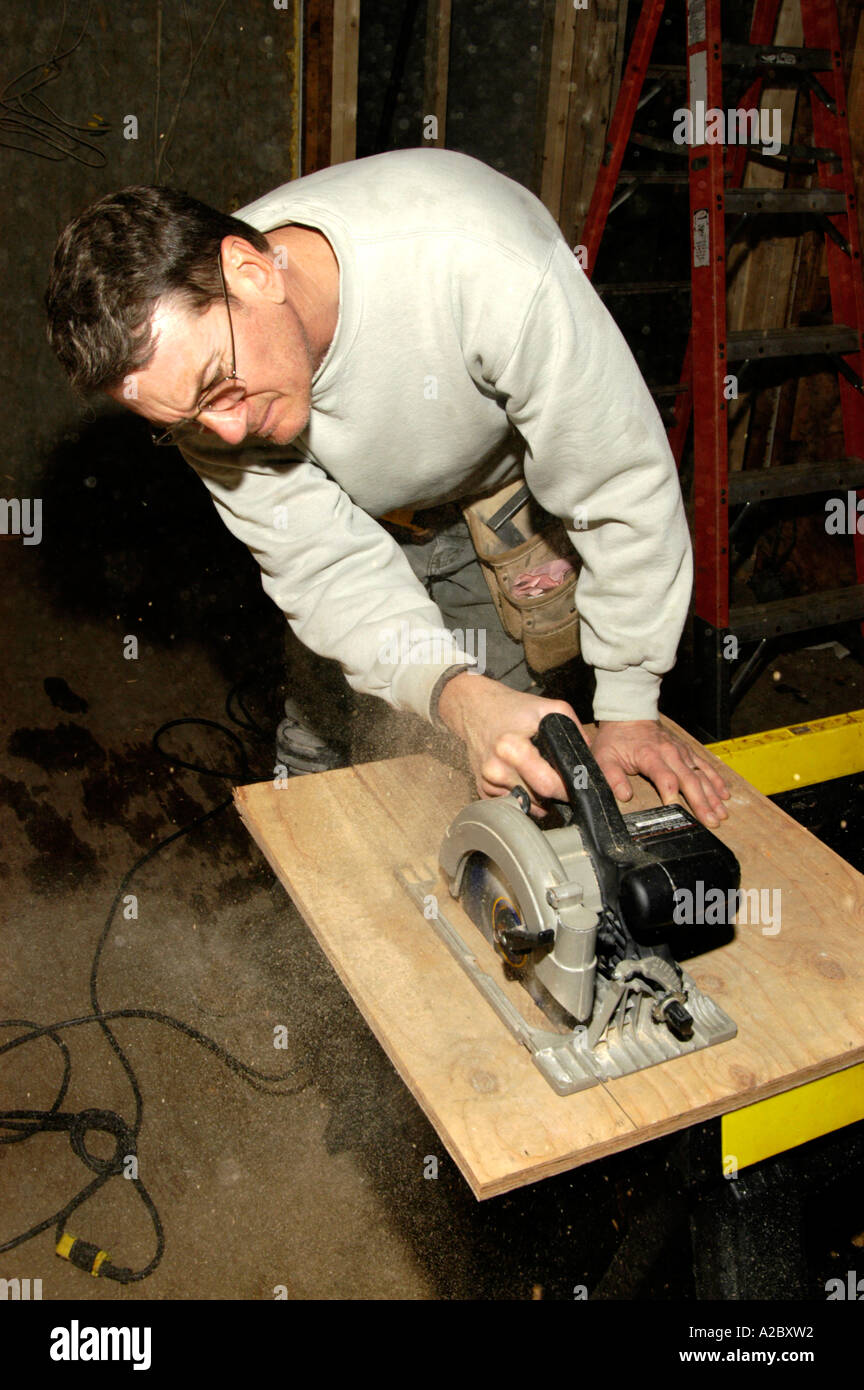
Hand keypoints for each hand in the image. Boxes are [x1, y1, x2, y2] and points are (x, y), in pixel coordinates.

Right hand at [437, 674, 730, 827]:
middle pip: (544, 797)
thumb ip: (577, 733)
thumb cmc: (514, 706)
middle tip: (589, 815)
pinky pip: (511, 811)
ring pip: (527, 809)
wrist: (467, 706)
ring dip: (548, 813)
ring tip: (563, 814)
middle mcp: (504, 761)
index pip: (557, 773)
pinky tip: (536, 810)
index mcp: (523, 738)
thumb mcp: (551, 708)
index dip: (581, 792)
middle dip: (568, 807)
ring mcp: (488, 780)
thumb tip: (607, 760)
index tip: (602, 804)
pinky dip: (527, 812)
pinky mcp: (481, 792)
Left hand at [591, 719, 730, 828]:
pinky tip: (724, 794)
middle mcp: (670, 753)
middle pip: (690, 780)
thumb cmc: (616, 738)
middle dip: (702, 802)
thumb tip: (624, 796)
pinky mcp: (687, 751)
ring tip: (722, 814)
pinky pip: (705, 766)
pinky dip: (716, 780)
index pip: (665, 777)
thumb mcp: (604, 757)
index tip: (676, 811)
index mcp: (650, 756)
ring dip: (713, 796)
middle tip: (711, 822)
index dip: (671, 794)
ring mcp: (682, 752)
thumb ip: (612, 777)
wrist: (629, 714)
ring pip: (701, 775)